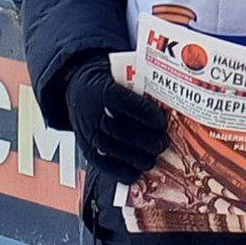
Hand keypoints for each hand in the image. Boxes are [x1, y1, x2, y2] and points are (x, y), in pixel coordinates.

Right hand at [65, 57, 169, 183]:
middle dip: (146, 140)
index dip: (146, 114)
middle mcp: (93, 114)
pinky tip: (138, 171)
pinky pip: (104, 165)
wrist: (77, 91)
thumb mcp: (119, 72)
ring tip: (154, 157)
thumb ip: (138, 81)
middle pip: (122, 130)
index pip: (126, 103)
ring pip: (114, 150)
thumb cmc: (106, 82)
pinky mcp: (87, 151)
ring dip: (138, 157)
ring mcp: (88, 134)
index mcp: (103, 91)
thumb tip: (169, 89)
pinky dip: (122, 172)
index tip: (162, 121)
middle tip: (163, 142)